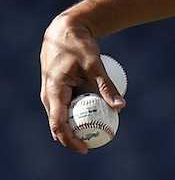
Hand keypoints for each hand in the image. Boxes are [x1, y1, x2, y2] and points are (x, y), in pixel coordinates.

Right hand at [40, 15, 125, 153]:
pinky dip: (80, 114)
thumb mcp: (95, 64)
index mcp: (53, 92)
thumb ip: (106, 85)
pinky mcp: (59, 90)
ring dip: (78, 127)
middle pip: (59, 125)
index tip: (85, 149)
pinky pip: (68, 108)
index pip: (57, 124)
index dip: (70, 140)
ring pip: (63, 118)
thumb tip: (121, 107)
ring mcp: (53, 94)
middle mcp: (49, 96)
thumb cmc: (79, 46)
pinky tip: (98, 117)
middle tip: (96, 144)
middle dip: (75, 137)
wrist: (65, 30)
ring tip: (99, 135)